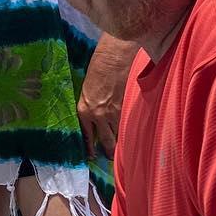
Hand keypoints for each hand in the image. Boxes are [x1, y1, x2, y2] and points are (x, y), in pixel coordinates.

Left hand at [77, 36, 136, 158]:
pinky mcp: (126, 108)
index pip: (86, 135)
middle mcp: (97, 116)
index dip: (90, 148)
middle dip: (108, 150)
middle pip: (105, 140)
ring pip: (118, 134)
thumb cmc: (99, 68)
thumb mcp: (87, 89)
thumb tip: (96, 117)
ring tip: (121, 149)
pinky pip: (126, 123)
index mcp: (83, 110)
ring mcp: (113, 113)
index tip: (92, 156)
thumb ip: (91, 105)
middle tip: (110, 157)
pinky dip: (128, 129)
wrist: (114, 58)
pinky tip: (131, 134)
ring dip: (120, 141)